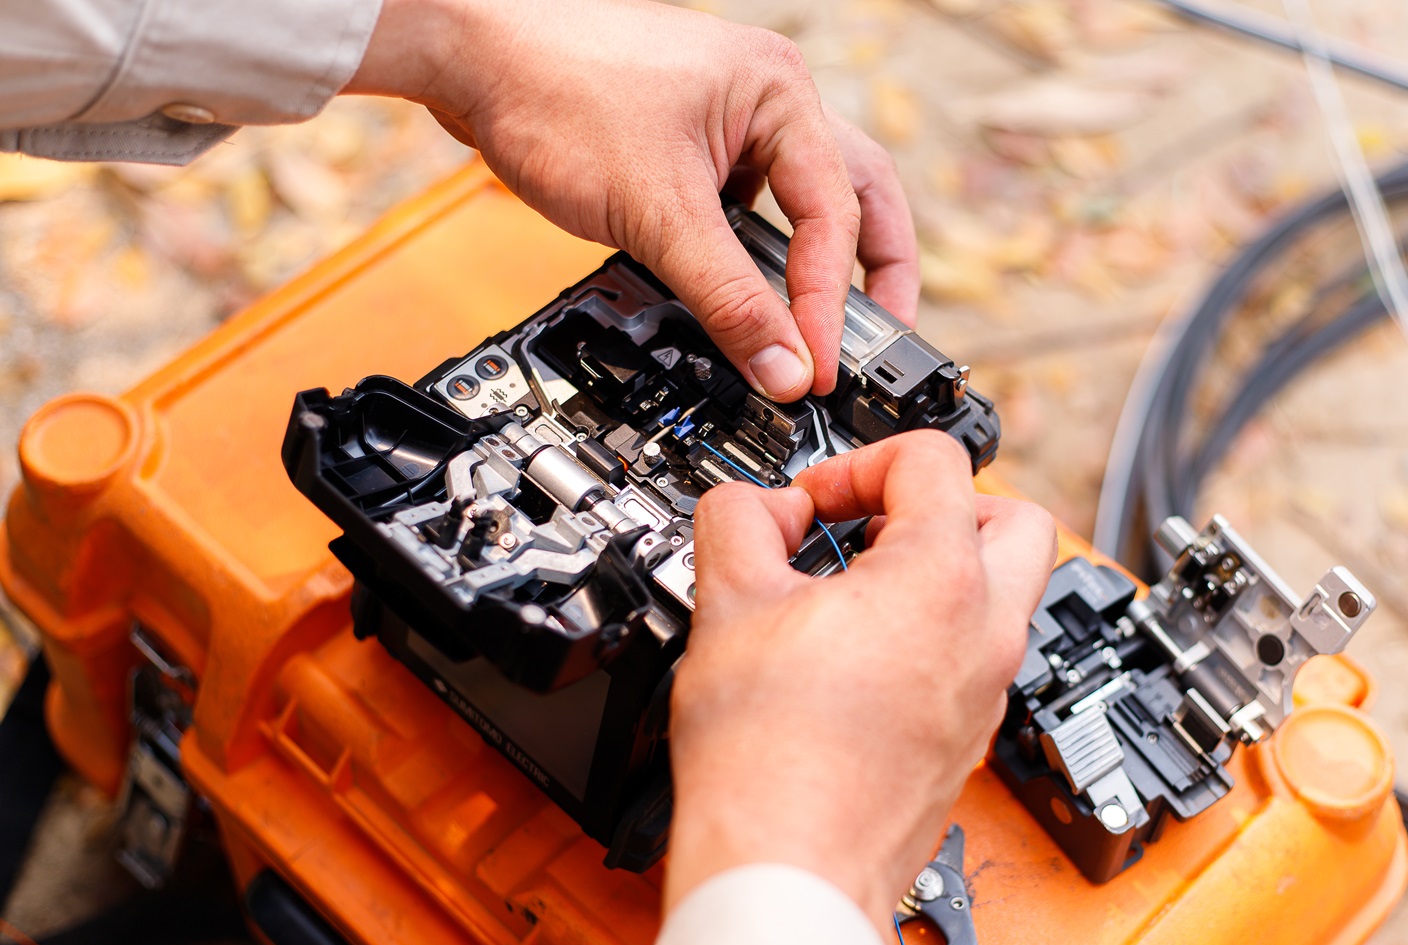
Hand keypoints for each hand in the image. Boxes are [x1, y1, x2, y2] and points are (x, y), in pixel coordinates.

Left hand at [346, 0, 918, 401]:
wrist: (470, 58)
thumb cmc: (554, 92)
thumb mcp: (657, 214)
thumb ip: (727, 299)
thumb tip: (783, 367)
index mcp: (780, 93)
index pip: (834, 217)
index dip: (828, 303)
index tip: (815, 367)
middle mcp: (768, 100)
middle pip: (856, 198)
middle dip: (872, 273)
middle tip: (881, 341)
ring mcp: (731, 119)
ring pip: (803, 204)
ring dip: (810, 265)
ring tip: (819, 326)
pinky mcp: (691, 143)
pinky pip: (748, 206)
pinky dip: (755, 254)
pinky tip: (745, 293)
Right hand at [665, 432, 1057, 919]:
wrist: (791, 869)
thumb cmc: (768, 760)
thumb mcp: (727, 603)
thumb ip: (739, 520)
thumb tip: (754, 508)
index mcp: (941, 581)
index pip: (934, 461)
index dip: (859, 463)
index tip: (814, 501)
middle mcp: (986, 635)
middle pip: (1014, 520)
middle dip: (942, 505)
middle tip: (872, 525)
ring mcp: (987, 693)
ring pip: (1001, 595)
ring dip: (939, 572)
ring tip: (851, 593)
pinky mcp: (969, 739)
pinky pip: (975, 658)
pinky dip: (933, 635)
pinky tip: (854, 660)